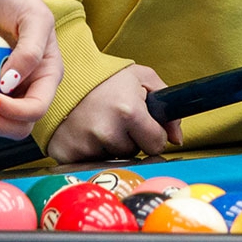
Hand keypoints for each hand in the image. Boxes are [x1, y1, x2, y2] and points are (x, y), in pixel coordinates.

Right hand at [45, 64, 181, 164]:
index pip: (156, 144)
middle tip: (115, 118)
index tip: (141, 123)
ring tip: (98, 123)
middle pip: (134, 152)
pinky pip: (90, 163)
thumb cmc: (105, 79)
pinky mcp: (68, 154)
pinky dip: (90, 152)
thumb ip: (166, 103)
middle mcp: (107, 130)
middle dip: (130, 139)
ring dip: (110, 146)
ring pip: (113, 159)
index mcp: (129, 111)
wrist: (64, 78)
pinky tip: (85, 134)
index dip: (152, 134)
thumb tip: (177, 138)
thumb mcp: (141, 78)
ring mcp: (86, 145)